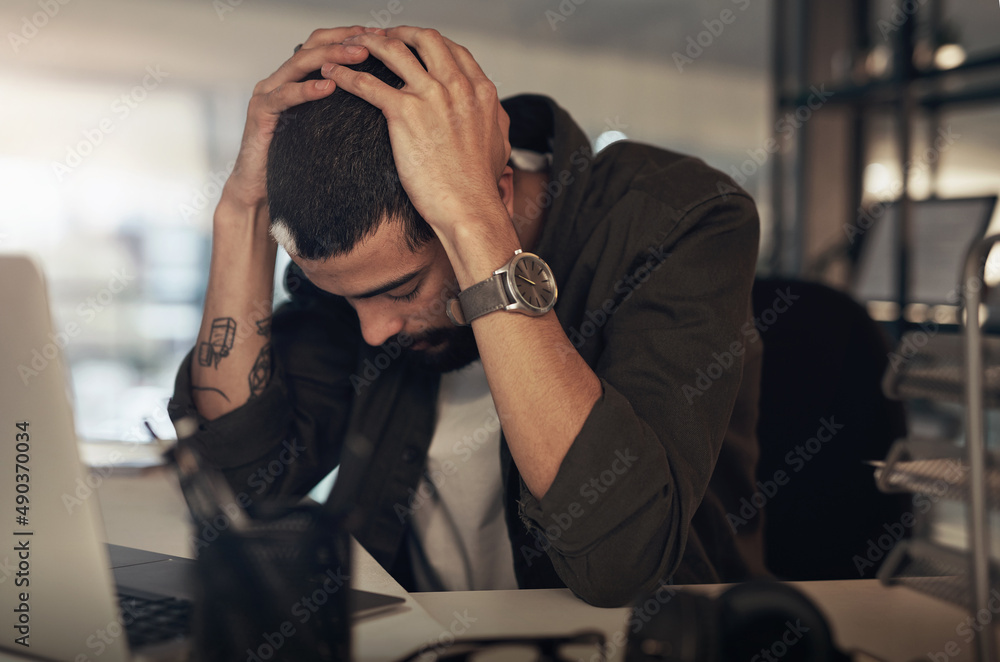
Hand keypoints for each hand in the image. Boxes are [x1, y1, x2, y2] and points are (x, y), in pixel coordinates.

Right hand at [221, 26, 381, 213]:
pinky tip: (327, 86)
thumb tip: (380, 102)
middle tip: (374, 40)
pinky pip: (284, 96)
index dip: (349, 36)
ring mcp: (267, 94)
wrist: (261, 189)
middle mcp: (280, 80)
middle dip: (344, 40)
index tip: (379, 36)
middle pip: (312, 46)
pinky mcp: (260, 113)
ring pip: (299, 64)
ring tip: (358, 56)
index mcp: (295, 80)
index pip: (322, 45)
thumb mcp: (323, 129)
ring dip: (331, 57)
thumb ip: (339, 110)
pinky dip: (306, 89)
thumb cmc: (293, 160)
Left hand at [322, 27, 512, 239]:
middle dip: (400, 32)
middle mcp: (456, 86)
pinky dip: (347, 74)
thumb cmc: (480, 184)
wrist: (468, 206)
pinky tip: (334, 72)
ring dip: (369, 43)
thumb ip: (493, 119)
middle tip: (383, 38)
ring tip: (352, 45)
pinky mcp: (404, 113)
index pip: (453, 49)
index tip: (415, 45)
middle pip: (424, 39)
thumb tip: (492, 113)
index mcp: (480, 90)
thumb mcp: (499, 142)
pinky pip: (367, 83)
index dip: (430, 43)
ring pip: (393, 51)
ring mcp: (430, 96)